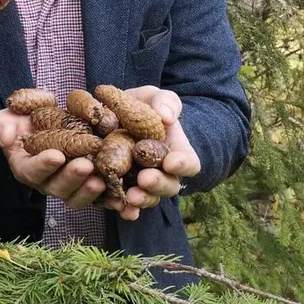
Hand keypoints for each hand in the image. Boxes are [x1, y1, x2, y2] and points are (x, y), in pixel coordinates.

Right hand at [0, 108, 105, 209]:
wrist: (44, 122)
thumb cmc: (22, 121)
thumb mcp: (5, 119)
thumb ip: (1, 128)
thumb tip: (7, 137)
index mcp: (25, 167)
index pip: (31, 171)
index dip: (43, 165)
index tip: (56, 155)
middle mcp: (45, 182)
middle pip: (57, 187)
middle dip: (71, 178)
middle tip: (85, 165)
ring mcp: (67, 187)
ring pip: (76, 196)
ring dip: (89, 191)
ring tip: (101, 179)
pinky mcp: (86, 186)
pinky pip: (97, 198)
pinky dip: (109, 199)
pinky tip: (120, 197)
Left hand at [103, 87, 201, 219]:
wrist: (115, 115)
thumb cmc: (142, 106)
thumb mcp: (154, 97)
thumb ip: (165, 102)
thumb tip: (165, 116)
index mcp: (176, 151)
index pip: (188, 163)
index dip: (183, 164)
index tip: (172, 162)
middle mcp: (161, 171)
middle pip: (168, 185)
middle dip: (158, 184)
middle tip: (145, 179)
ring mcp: (140, 182)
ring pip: (147, 197)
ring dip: (141, 199)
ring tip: (130, 197)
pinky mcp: (119, 186)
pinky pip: (122, 201)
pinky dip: (120, 206)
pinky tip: (116, 206)